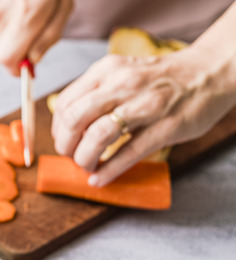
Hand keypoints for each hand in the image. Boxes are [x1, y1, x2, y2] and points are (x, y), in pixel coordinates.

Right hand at [0, 0, 72, 75]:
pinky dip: (7, 11)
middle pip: (2, 48)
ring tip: (30, 3)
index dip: (17, 68)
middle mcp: (1, 11)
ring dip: (14, 26)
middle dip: (19, 47)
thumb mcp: (63, 4)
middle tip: (36, 29)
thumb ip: (49, 35)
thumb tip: (33, 59)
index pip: (7, 61)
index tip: (27, 67)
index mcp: (26, 13)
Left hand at [51, 48, 235, 185]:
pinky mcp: (166, 127)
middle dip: (65, 146)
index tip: (64, 141)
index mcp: (107, 71)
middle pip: (74, 120)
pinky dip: (108, 171)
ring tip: (87, 166)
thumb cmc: (159, 79)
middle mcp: (123, 84)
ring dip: (84, 159)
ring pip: (97, 136)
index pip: (65, 103)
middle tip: (70, 157)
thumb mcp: (122, 73)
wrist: (210, 72)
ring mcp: (146, 105)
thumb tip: (66, 127)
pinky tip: (99, 179)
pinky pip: (128, 153)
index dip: (58, 129)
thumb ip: (96, 94)